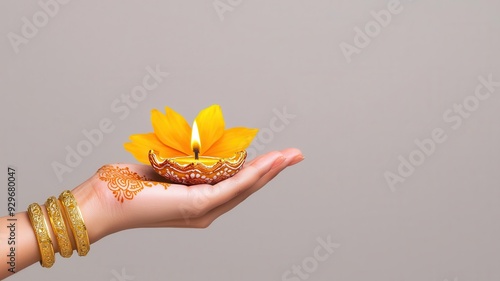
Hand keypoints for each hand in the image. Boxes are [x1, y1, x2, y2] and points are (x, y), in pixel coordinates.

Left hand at [71, 148, 302, 242]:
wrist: (103, 202)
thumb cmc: (127, 186)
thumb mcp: (164, 169)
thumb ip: (185, 165)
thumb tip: (197, 149)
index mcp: (199, 203)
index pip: (236, 185)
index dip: (259, 171)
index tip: (277, 157)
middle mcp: (206, 211)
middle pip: (247, 188)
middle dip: (273, 170)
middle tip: (296, 155)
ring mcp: (203, 210)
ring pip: (245, 188)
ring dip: (270, 170)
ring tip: (290, 156)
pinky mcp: (197, 206)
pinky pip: (232, 187)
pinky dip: (253, 175)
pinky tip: (269, 164)